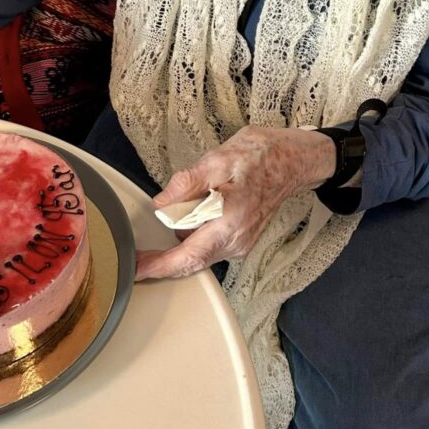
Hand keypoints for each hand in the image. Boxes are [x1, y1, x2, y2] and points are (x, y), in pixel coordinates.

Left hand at [135, 125, 335, 280]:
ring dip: (181, 238)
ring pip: (200, 251)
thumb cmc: (259, 157)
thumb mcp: (217, 161)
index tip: (137, 272)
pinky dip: (195, 233)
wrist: (290, 160)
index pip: (189, 256)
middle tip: (139, 255)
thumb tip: (161, 205)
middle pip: (192, 260)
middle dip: (165, 258)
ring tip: (177, 210)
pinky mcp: (240, 238)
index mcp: (230, 224)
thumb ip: (186, 184)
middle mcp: (236, 241)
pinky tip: (193, 210)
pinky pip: (209, 243)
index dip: (161, 267)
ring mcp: (240, 242)